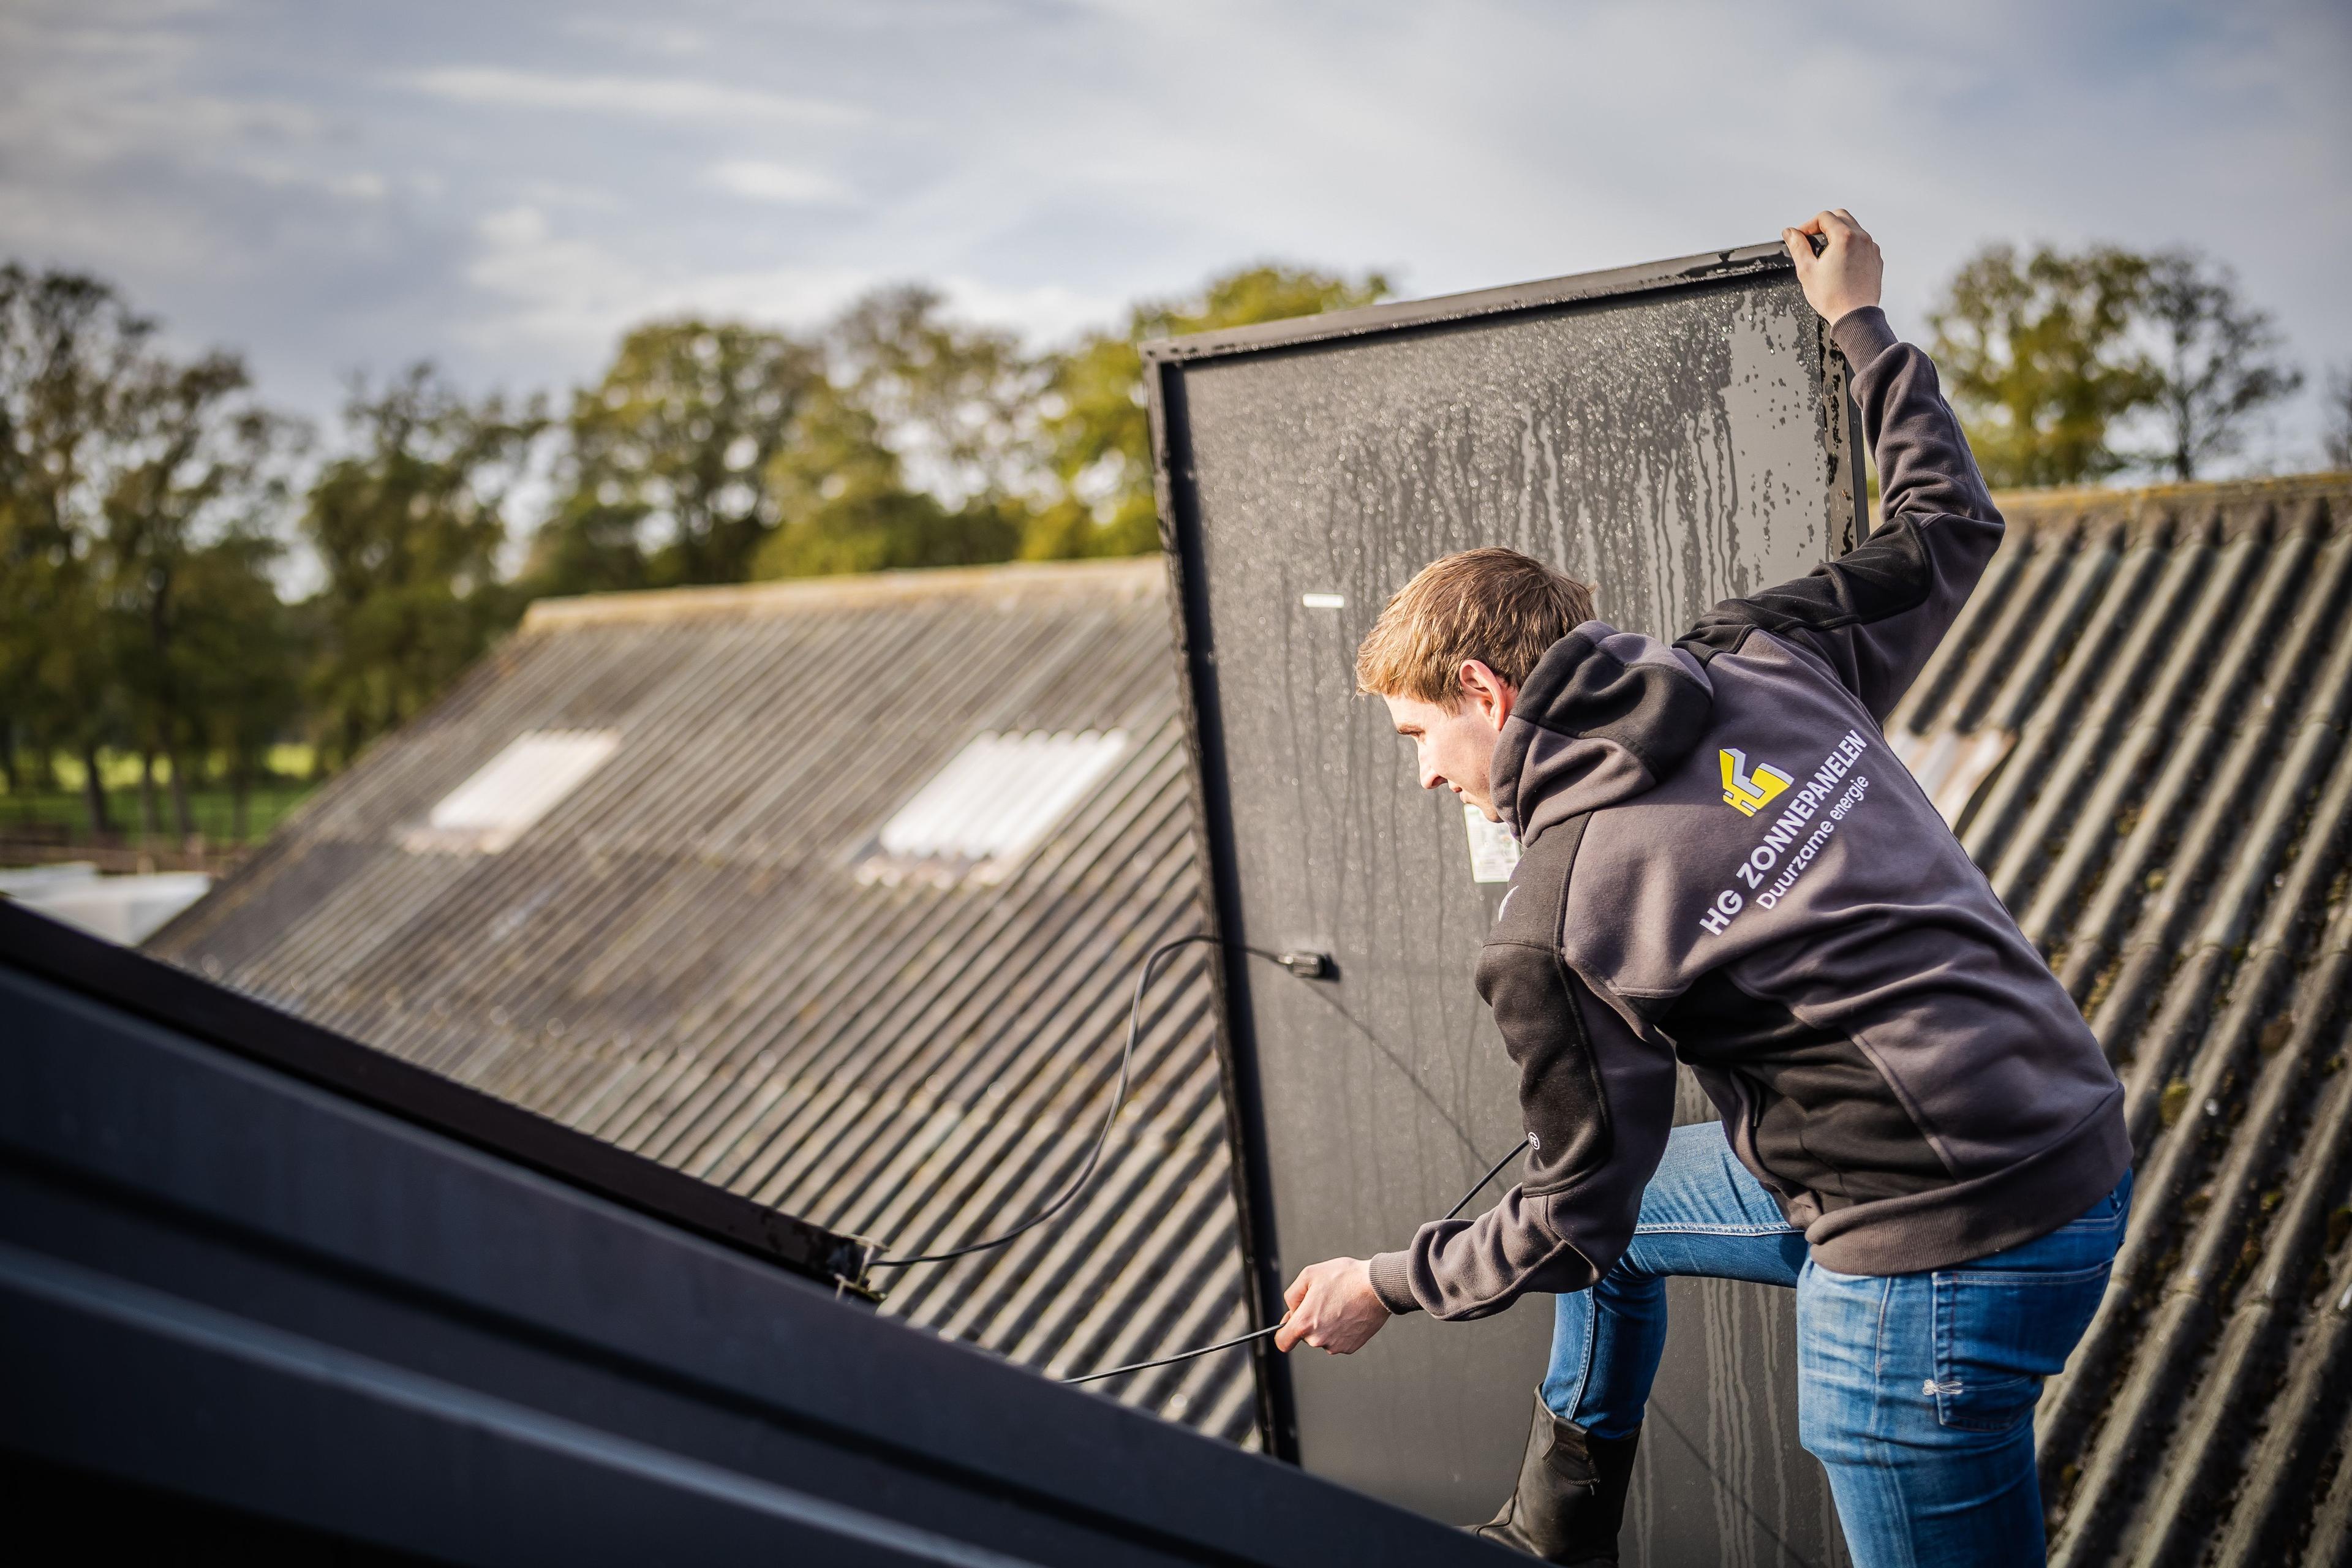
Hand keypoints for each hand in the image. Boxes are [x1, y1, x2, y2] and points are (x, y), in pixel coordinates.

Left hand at [1275, 1257, 1389, 1355]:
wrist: (1378, 1287)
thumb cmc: (1344, 1277)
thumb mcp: (1309, 1275)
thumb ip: (1292, 1296)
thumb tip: (1291, 1311)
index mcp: (1305, 1323)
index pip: (1282, 1342)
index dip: (1284, 1332)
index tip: (1291, 1323)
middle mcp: (1319, 1339)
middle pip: (1305, 1336)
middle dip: (1310, 1321)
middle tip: (1325, 1300)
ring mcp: (1336, 1345)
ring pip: (1323, 1338)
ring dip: (1327, 1325)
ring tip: (1340, 1304)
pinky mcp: (1351, 1347)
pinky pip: (1338, 1340)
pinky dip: (1341, 1329)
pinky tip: (1350, 1313)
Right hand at [1784, 210, 1882, 325]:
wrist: (1855, 316)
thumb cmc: (1834, 298)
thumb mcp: (1807, 270)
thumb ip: (1797, 246)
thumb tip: (1791, 233)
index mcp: (1844, 238)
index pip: (1824, 217)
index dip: (1808, 225)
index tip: (1801, 237)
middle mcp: (1861, 238)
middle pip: (1841, 217)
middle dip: (1823, 224)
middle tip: (1812, 240)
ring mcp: (1871, 248)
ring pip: (1853, 228)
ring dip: (1837, 234)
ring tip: (1825, 252)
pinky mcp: (1875, 258)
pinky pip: (1862, 242)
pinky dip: (1849, 245)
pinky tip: (1839, 261)